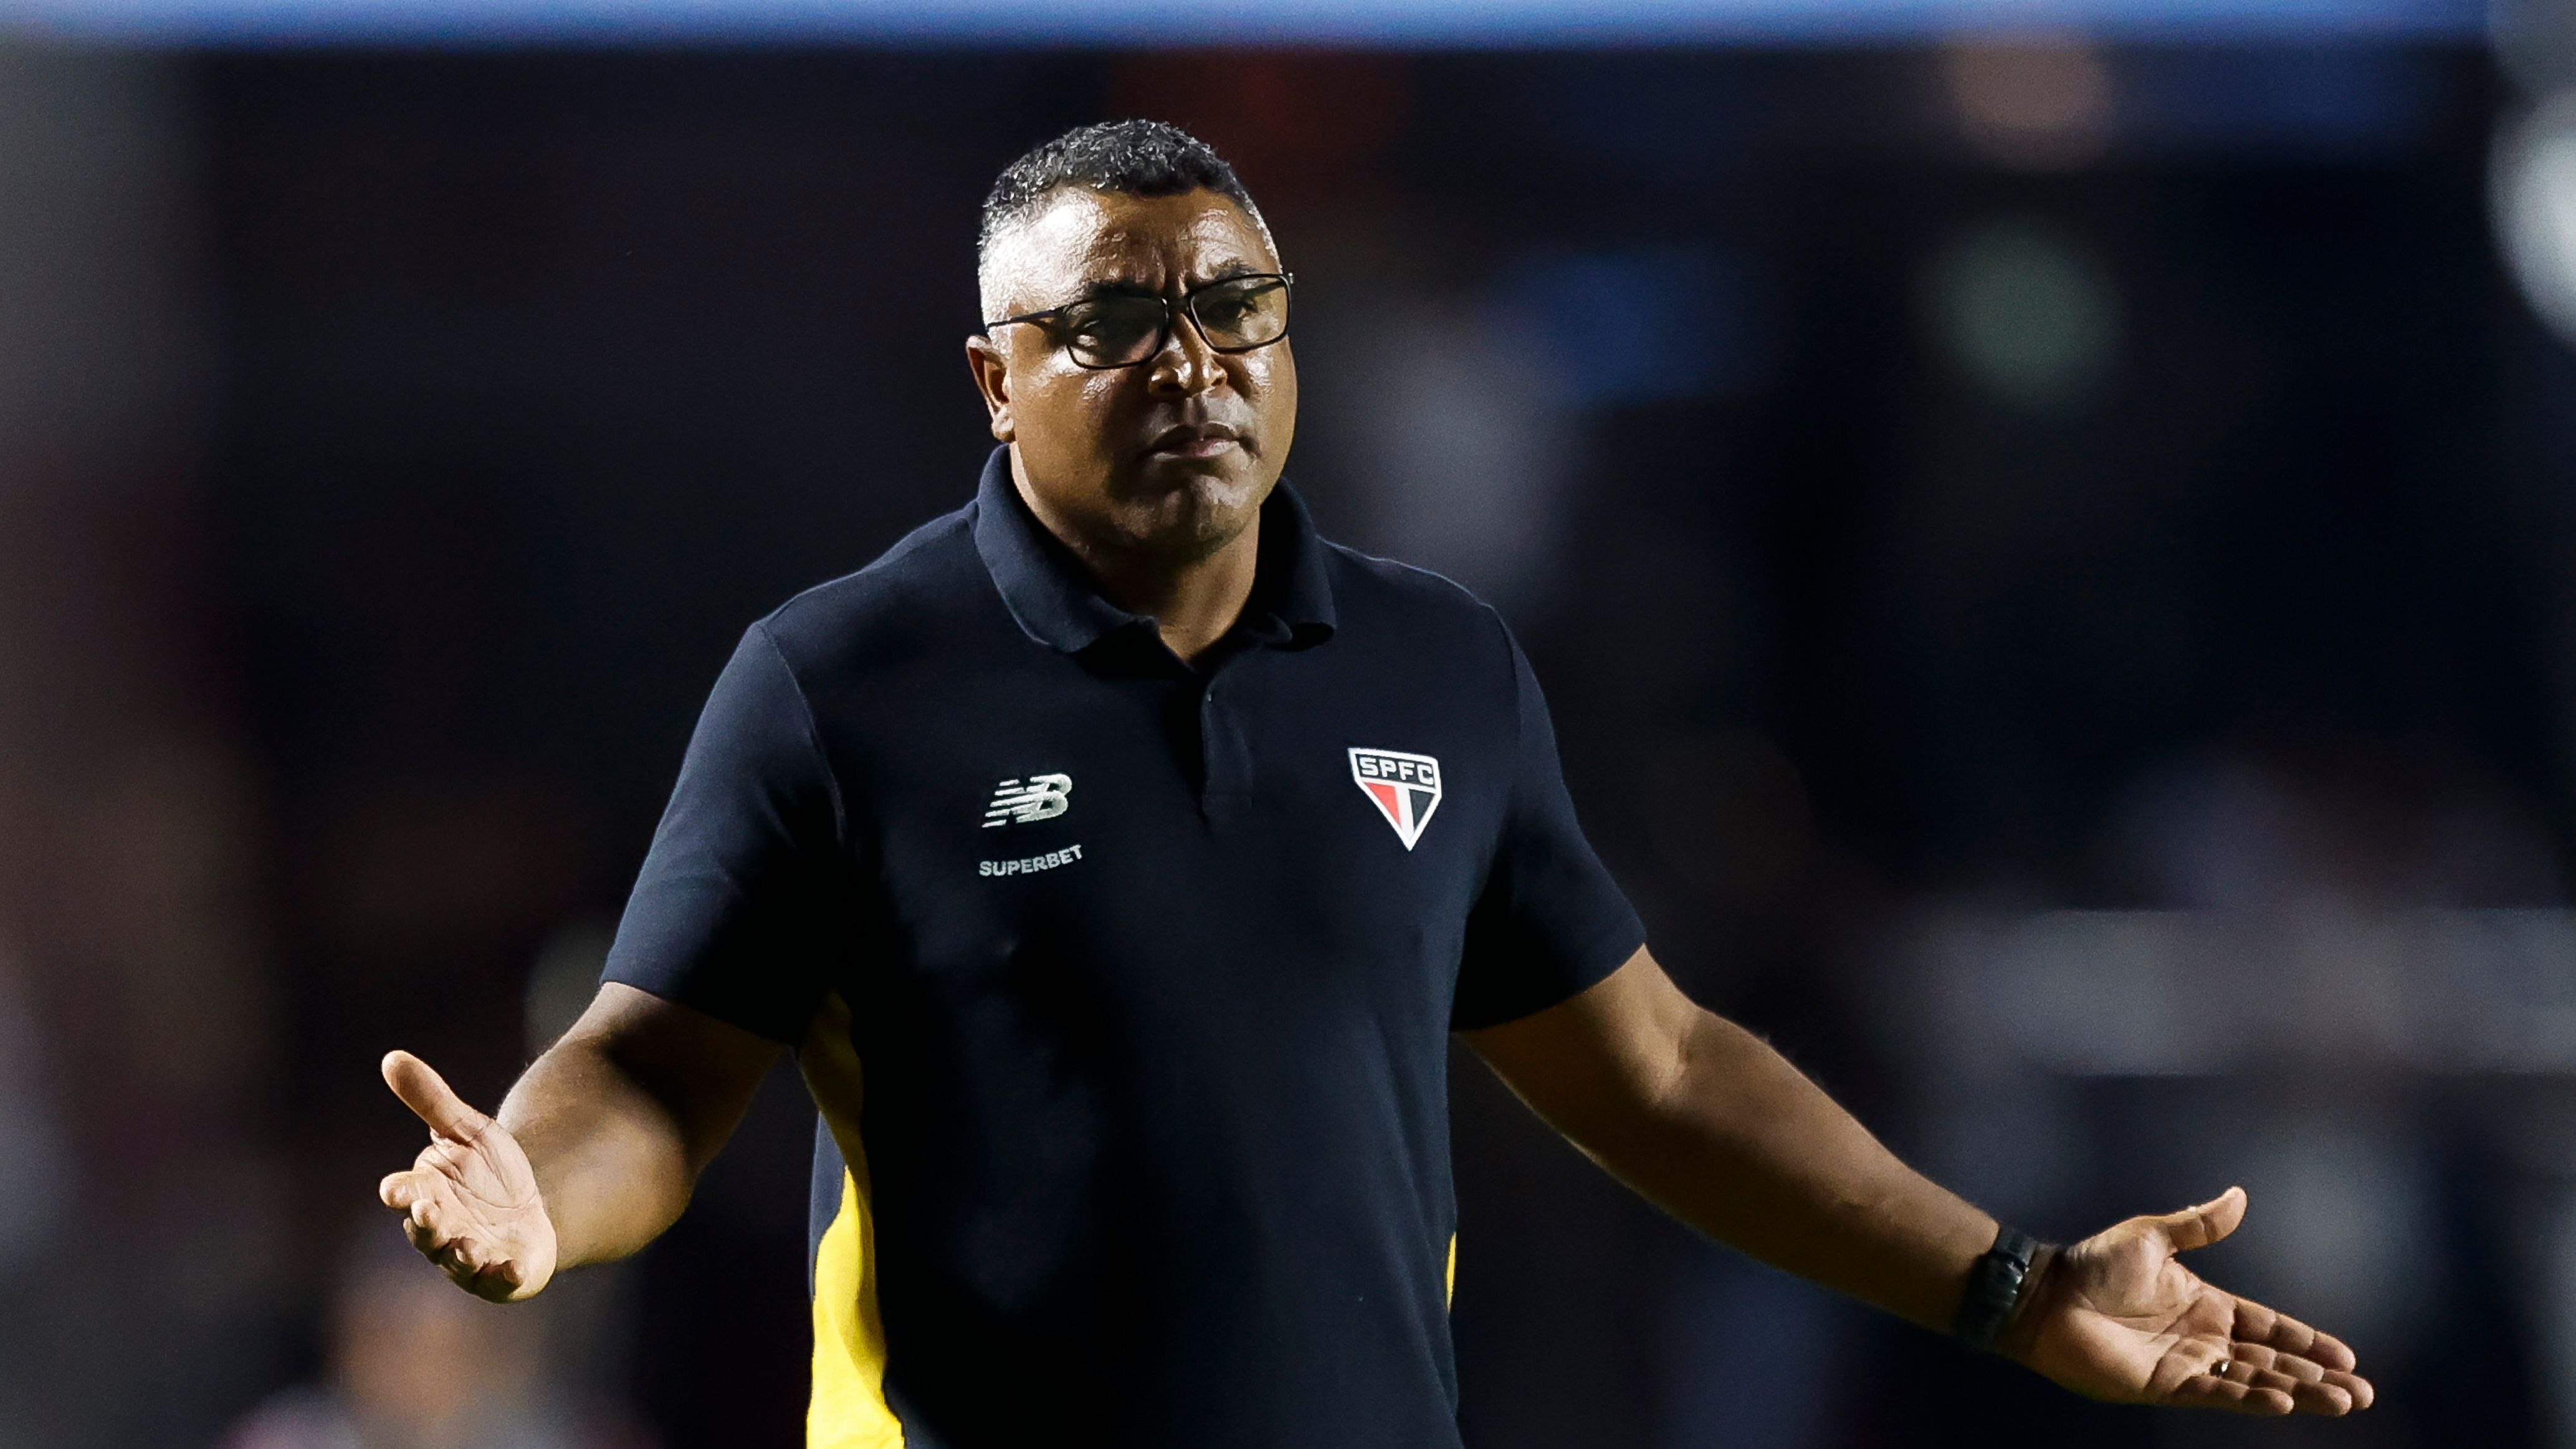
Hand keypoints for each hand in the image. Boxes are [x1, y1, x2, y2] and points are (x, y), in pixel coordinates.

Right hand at [376, 1050, 558, 1302]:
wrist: (532, 1207)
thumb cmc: (488, 1170)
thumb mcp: (467, 1129)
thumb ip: (431, 1100)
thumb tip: (392, 1057)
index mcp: (428, 1192)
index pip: (406, 1193)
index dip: (400, 1191)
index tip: (393, 1188)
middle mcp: (443, 1228)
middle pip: (428, 1229)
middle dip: (428, 1224)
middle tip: (429, 1212)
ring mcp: (469, 1255)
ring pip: (457, 1258)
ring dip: (461, 1253)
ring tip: (468, 1246)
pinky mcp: (501, 1273)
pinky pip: (500, 1279)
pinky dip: (505, 1275)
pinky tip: (514, 1267)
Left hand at [2002, 1187, 2372, 1415]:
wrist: (2046, 1296)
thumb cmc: (2091, 1266)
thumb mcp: (2152, 1236)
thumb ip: (2198, 1223)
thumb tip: (2240, 1195)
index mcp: (2206, 1304)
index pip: (2270, 1326)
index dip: (2307, 1341)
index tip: (2346, 1355)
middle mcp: (2203, 1338)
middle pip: (2273, 1360)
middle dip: (2317, 1376)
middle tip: (2360, 1393)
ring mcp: (2187, 1365)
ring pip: (2255, 1381)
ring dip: (2298, 1391)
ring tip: (2340, 1401)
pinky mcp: (2165, 1385)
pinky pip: (2216, 1394)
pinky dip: (2250, 1397)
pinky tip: (2283, 1401)